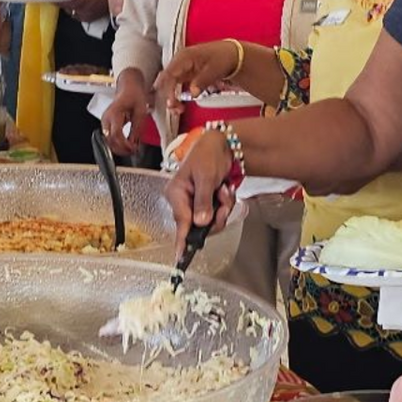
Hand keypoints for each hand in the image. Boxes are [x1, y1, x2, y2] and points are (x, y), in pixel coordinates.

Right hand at [99, 74, 151, 153]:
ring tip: (131, 149)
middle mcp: (107, 118)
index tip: (133, 148)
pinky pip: (110, 138)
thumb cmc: (134, 96)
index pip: (116, 134)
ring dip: (119, 148)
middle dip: (121, 149)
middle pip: (109, 140)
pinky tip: (126, 145)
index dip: (124, 144)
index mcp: (114, 113)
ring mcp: (105, 122)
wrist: (129, 88)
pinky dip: (117, 144)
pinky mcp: (107, 125)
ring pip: (108, 141)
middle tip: (133, 151)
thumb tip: (134, 144)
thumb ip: (136, 130)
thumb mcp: (140, 113)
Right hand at [155, 40, 246, 117]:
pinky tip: (180, 105)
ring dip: (170, 97)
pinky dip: (175, 96)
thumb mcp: (214, 70)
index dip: (168, 89)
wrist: (232, 54)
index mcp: (184, 57)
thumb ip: (202, 81)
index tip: (172, 102)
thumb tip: (193, 92)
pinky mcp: (186, 75)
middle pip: (165, 80)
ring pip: (168, 84)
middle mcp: (180, 62)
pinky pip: (175, 86)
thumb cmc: (223, 57)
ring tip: (178, 109)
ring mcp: (182, 68)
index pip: (169, 74)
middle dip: (166, 95)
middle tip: (174, 108)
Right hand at [166, 127, 237, 253]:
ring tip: (224, 190)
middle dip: (216, 214)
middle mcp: (183, 201)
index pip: (181, 222)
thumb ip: (203, 201)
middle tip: (223, 198)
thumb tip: (200, 222)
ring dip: (223, 207)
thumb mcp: (206, 177)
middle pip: (199, 225)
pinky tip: (224, 191)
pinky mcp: (205, 204)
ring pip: (211, 221)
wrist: (222, 144)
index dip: (183, 241)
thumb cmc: (207, 154)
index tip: (181, 257)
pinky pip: (217, 214)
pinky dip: (225, 204)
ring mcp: (195, 204)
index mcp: (176, 194)